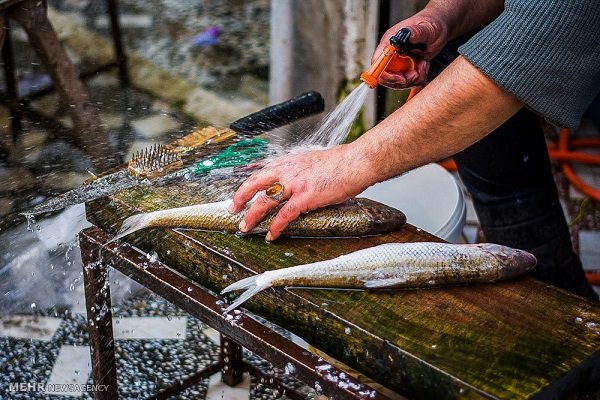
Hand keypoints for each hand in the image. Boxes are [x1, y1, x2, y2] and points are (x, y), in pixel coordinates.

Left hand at [229, 145, 373, 240]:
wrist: (355, 162)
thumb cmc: (339, 162)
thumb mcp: (311, 161)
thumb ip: (299, 170)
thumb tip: (294, 180)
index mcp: (288, 162)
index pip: (261, 173)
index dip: (248, 184)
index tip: (240, 194)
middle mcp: (287, 171)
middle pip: (255, 184)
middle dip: (241, 198)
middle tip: (233, 210)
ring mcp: (295, 184)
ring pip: (265, 201)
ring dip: (253, 216)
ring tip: (246, 227)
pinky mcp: (306, 197)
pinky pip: (285, 215)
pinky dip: (276, 226)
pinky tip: (272, 235)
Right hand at [374, 11, 448, 89]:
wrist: (439, 29)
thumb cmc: (432, 24)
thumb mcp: (428, 28)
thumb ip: (417, 32)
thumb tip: (407, 33)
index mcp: (390, 42)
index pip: (377, 62)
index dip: (385, 74)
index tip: (401, 77)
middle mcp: (391, 54)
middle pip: (385, 77)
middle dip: (402, 80)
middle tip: (417, 73)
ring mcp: (398, 62)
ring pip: (397, 82)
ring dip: (413, 79)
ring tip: (424, 65)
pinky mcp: (406, 69)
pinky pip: (408, 82)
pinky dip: (418, 79)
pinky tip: (424, 66)